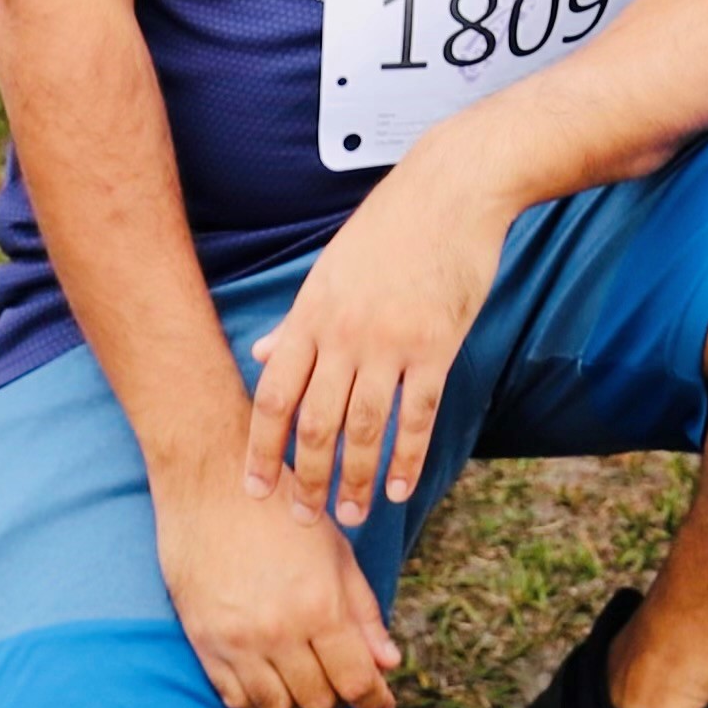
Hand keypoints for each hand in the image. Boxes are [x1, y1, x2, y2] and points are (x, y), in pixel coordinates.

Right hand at [152, 458, 400, 707]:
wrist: (210, 483)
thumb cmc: (280, 507)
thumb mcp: (335, 550)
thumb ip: (363, 610)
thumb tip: (388, 662)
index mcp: (320, 604)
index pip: (356, 679)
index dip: (375, 700)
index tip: (383, 705)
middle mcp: (279, 631)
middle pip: (319, 699)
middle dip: (339, 699)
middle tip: (346, 685)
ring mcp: (238, 642)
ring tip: (311, 694)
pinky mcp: (206, 644)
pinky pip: (236, 700)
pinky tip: (275, 698)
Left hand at [242, 146, 508, 522]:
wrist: (452, 189)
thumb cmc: (390, 226)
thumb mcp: (329, 267)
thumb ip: (297, 319)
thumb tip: (261, 352)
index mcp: (312, 314)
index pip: (274, 397)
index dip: (261, 450)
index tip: (255, 490)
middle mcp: (344, 333)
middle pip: (315, 424)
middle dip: (306, 479)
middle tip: (305, 519)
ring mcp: (391, 341)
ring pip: (364, 429)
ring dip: (356, 480)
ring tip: (353, 514)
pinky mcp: (436, 345)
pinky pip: (416, 415)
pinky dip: (406, 458)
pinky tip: (399, 488)